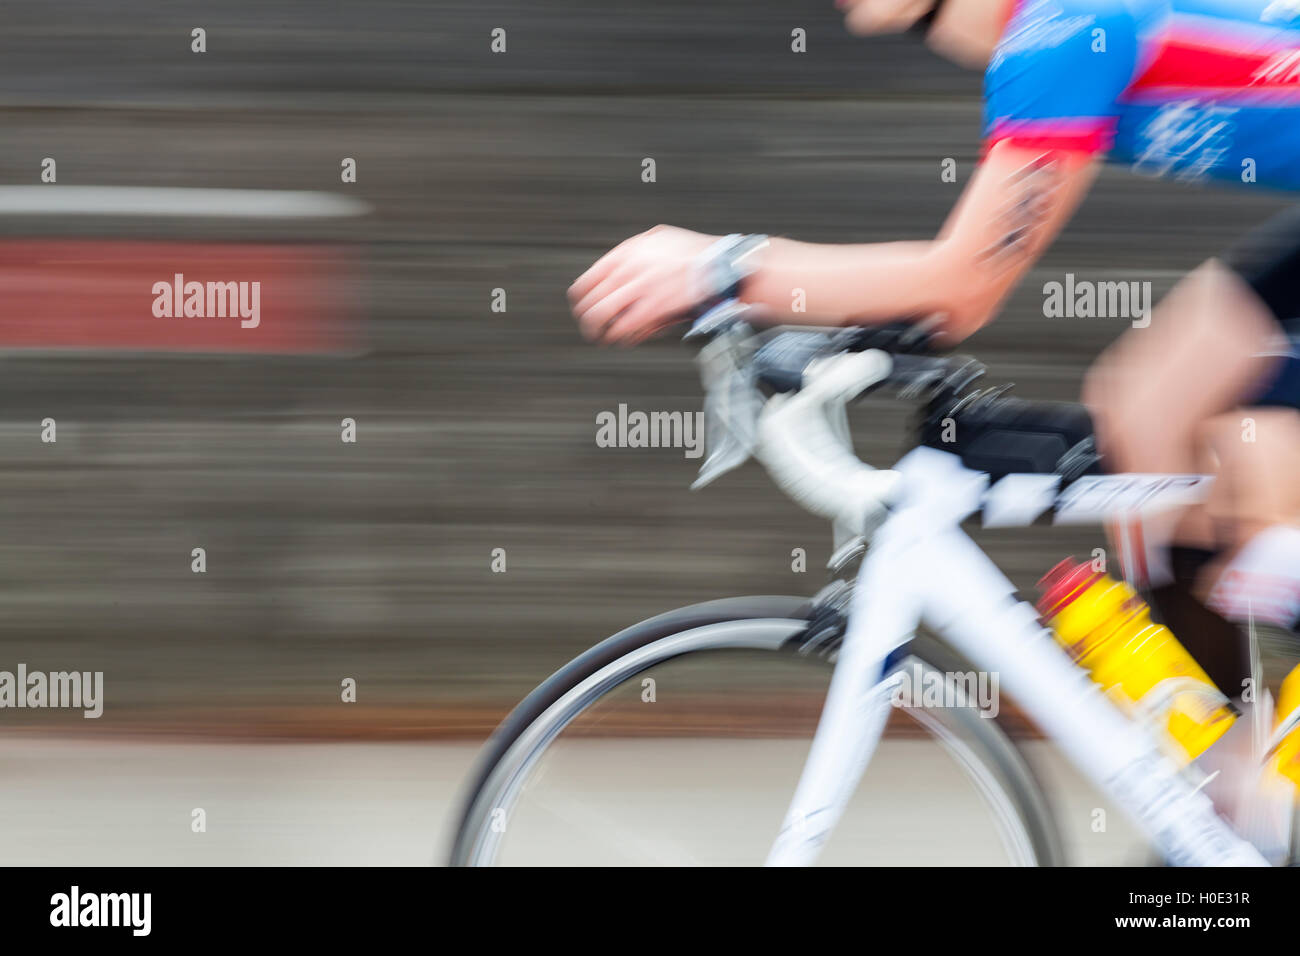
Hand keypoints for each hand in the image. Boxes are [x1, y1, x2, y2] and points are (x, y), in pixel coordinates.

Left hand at [569, 225, 718, 344]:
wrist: (719, 264)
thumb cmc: (692, 253)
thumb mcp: (655, 240)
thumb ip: (631, 253)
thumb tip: (614, 269)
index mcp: (625, 254)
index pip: (584, 284)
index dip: (580, 303)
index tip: (584, 310)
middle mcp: (627, 270)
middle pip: (588, 304)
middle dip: (587, 321)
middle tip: (592, 329)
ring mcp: (639, 289)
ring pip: (600, 317)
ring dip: (598, 332)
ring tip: (603, 338)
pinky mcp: (653, 308)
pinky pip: (624, 328)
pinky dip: (620, 337)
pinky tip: (623, 340)